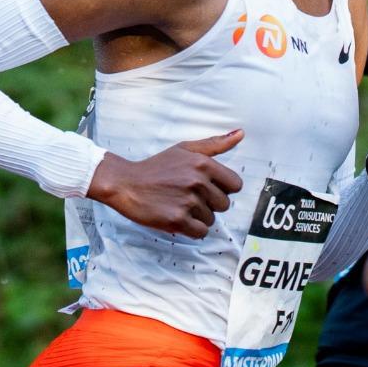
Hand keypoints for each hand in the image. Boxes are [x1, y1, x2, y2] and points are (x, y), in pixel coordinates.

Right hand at [88, 130, 243, 237]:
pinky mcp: (177, 220)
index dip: (222, 189)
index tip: (207, 188)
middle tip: (188, 197)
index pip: (235, 184)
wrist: (126, 183)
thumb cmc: (156, 167)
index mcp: (203, 163)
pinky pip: (201, 233)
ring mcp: (187, 201)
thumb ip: (215, 144)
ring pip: (211, 219)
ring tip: (179, 205)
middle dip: (210, 204)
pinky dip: (191, 229)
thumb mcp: (185, 149)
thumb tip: (241, 134)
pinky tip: (178, 218)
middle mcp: (197, 181)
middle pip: (224, 205)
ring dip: (197, 217)